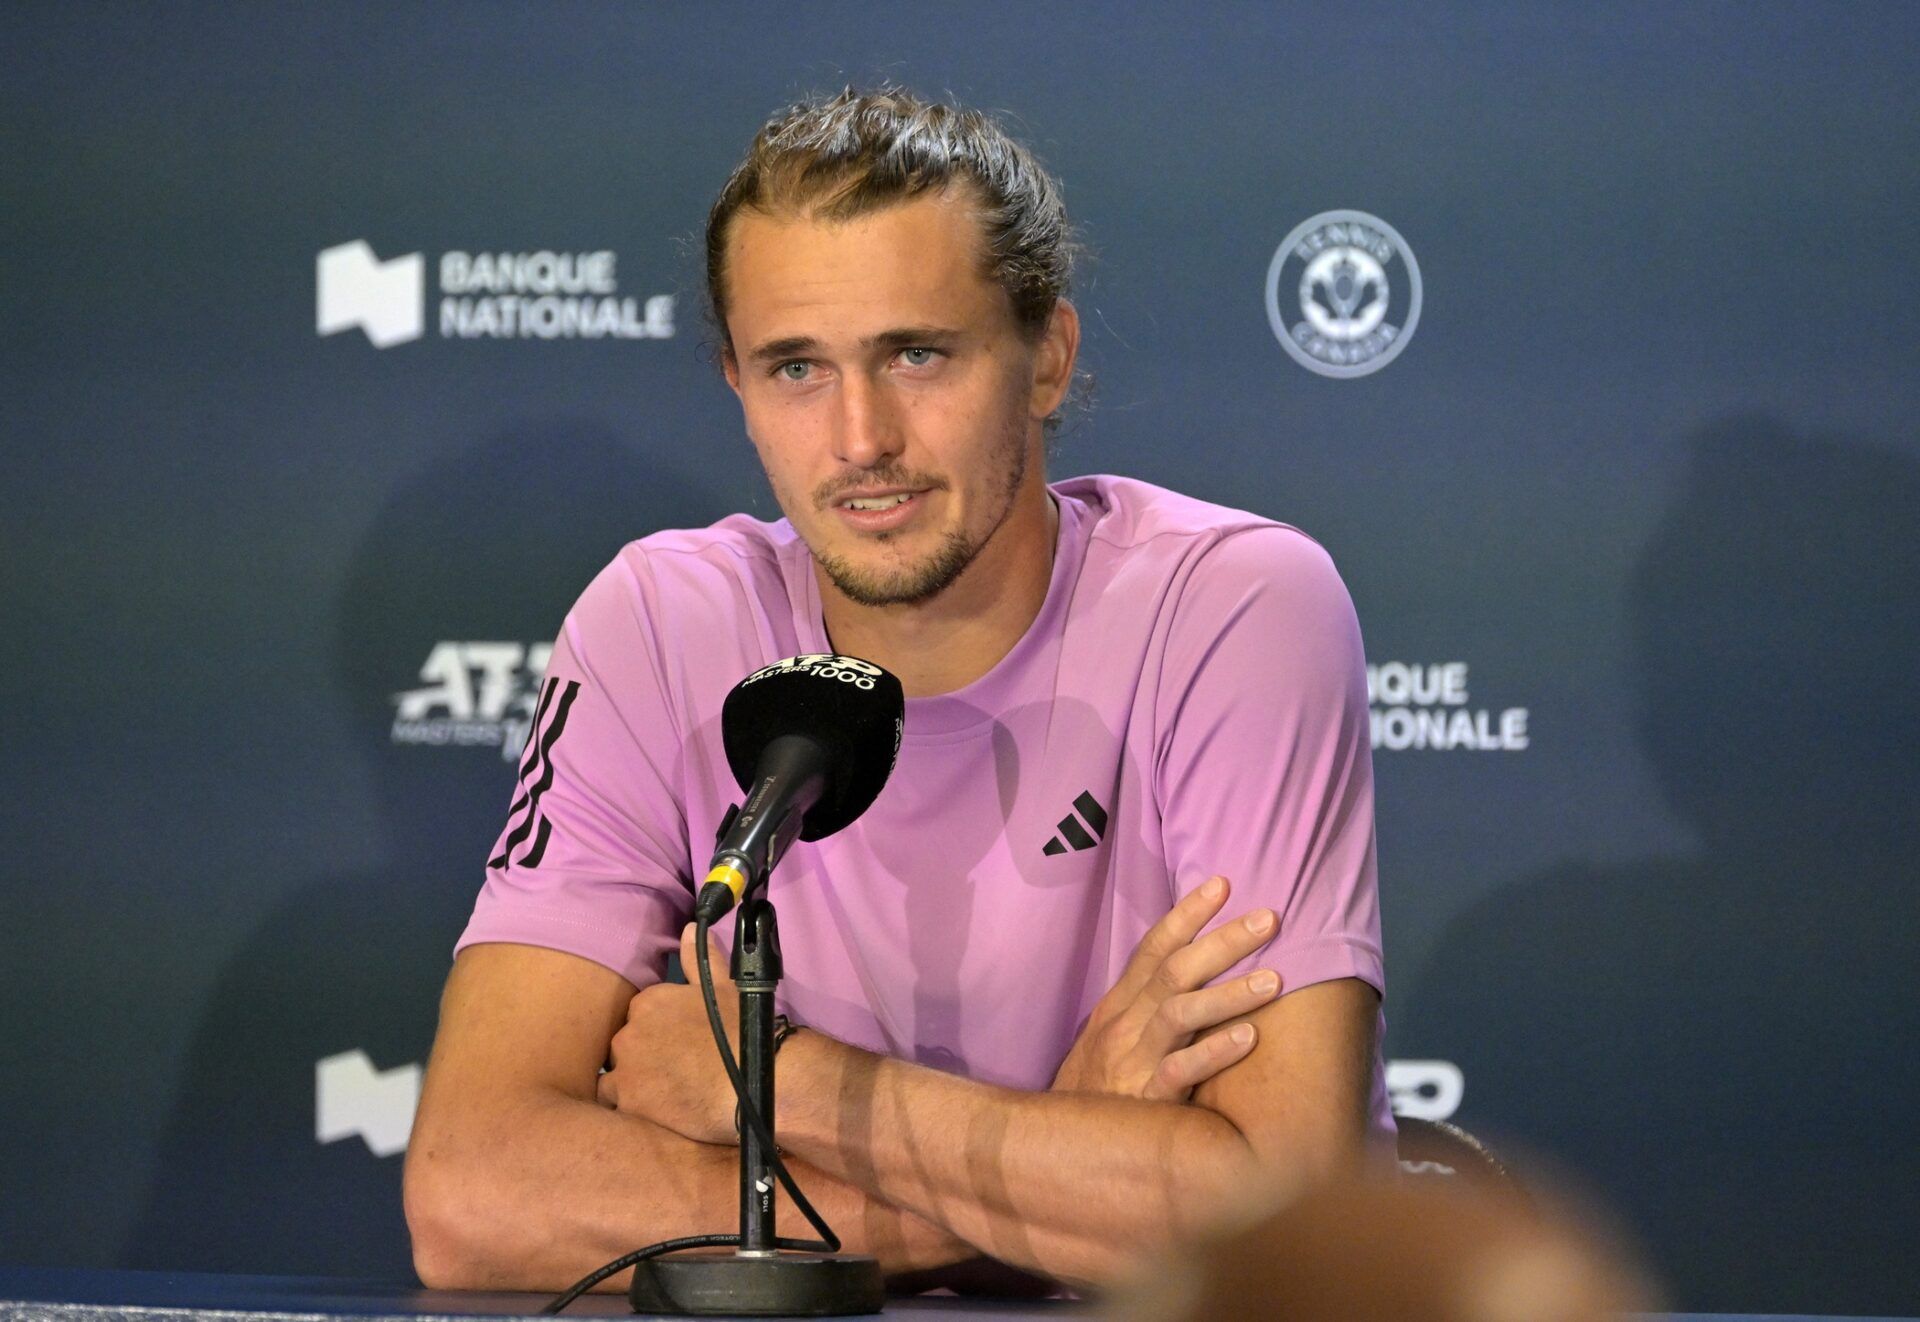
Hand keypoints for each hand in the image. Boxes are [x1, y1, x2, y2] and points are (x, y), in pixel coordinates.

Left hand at [596, 923, 740, 1144]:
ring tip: (663, 1096)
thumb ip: (700, 960)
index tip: (677, 1045)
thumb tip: (689, 928)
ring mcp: (626, 1071)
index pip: (638, 1016)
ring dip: (632, 1084)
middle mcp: (629, 1033)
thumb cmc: (743, 1032)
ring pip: (615, 1079)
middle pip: (624, 1046)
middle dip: (642, 1058)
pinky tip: (658, 1113)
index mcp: (648, 1002)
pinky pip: (620, 1107)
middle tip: (673, 1072)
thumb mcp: (724, 987)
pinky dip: (634, 1110)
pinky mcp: (630, 1105)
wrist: (759, 1080)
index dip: (657, 1033)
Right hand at [1051, 876, 1281, 1101]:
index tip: (1222, 883)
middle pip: (1175, 971)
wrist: (1059, 1146)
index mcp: (1121, 1005)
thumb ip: (1148, 1005)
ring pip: (1179, 1015)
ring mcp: (1132, 1061)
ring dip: (1228, 993)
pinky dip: (1213, 1053)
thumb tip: (1192, 969)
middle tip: (1268, 918)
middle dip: (1222, 941)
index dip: (1187, 914)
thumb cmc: (1099, 1087)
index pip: (1154, 948)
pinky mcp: (1144, 1101)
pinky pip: (1179, 1073)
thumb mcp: (1113, 1037)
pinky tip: (1250, 1038)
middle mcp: (1125, 1025)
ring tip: (1274, 979)